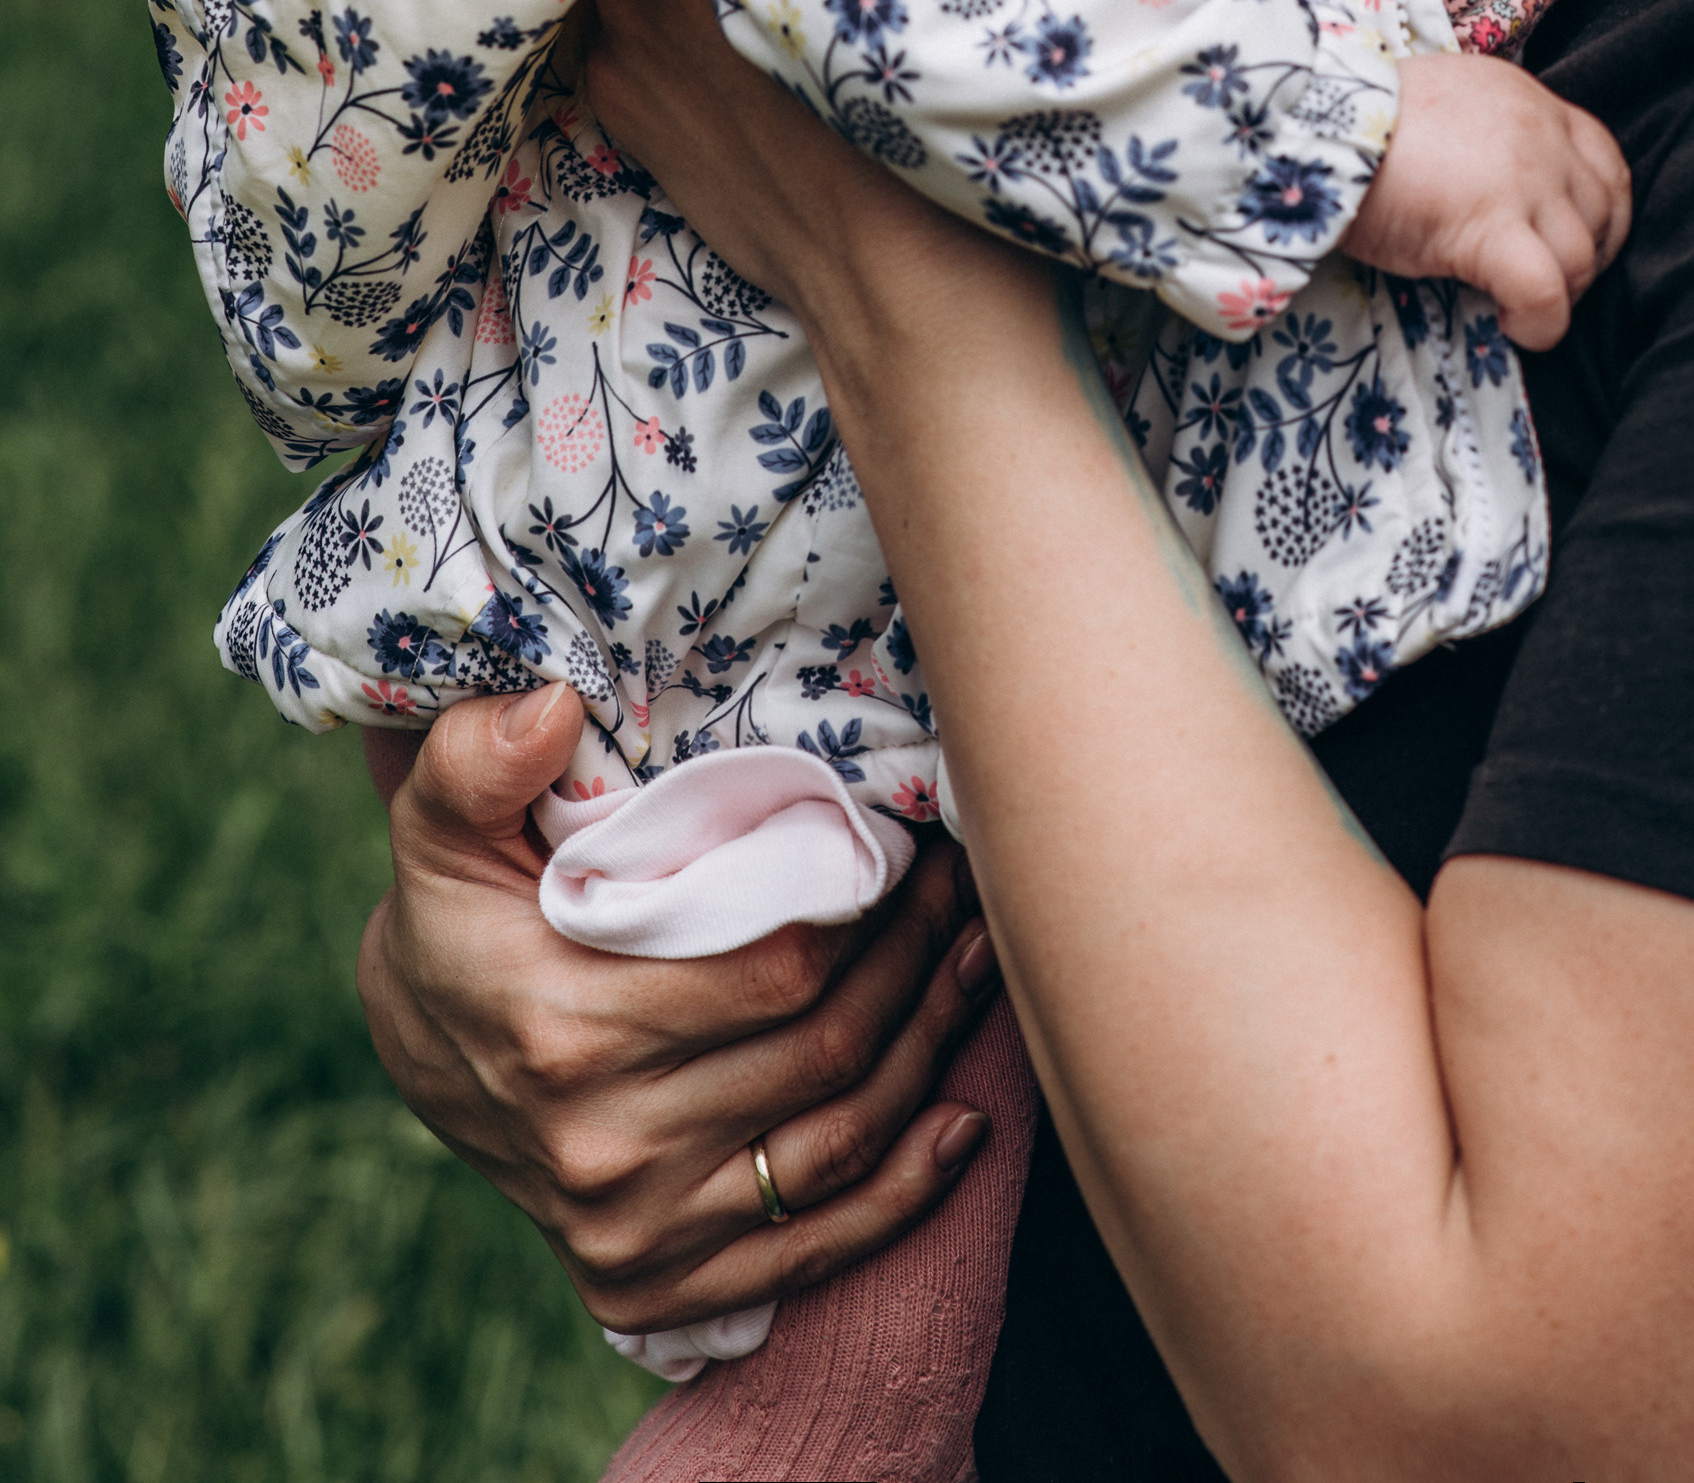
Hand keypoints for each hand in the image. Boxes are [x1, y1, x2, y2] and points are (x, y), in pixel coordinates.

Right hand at [356, 685, 1000, 1336]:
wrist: (421, 1045)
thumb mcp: (444, 821)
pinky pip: (812, 1251)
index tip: (909, 843)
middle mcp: (604, 1148)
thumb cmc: (459, 910)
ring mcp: (633, 1230)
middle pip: (825, 1052)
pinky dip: (903, 1193)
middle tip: (959, 890)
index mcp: (567, 1030)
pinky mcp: (652, 1285)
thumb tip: (549, 703)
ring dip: (932, 1052)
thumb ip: (478, 758)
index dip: (866, 909)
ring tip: (975, 965)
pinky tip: (959, 1124)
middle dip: (916, 963)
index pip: (775, 972)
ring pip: (839, 1142)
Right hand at [1342, 49, 1629, 344]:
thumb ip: (1490, 134)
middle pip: (1604, 210)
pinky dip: (1540, 322)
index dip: (1603, 211)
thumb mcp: (1447, 103)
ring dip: (1561, 295)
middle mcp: (1539, 134)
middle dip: (1587, 259)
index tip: (1577, 242)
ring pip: (1581, 257)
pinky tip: (1511, 325)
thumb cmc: (1364, 120)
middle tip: (1548, 285)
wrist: (1317, 124)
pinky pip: (1546, 293)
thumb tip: (1498, 184)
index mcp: (1529, 99)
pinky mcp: (1490, 228)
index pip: (1604, 158)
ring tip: (1516, 306)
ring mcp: (1521, 180)